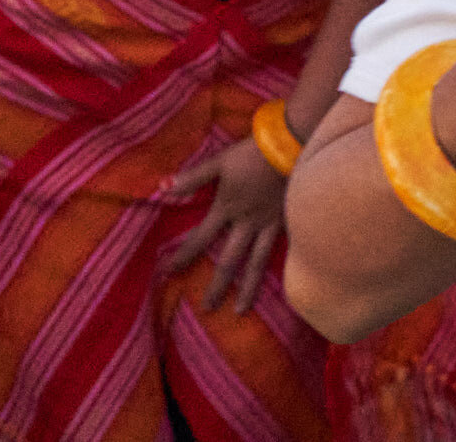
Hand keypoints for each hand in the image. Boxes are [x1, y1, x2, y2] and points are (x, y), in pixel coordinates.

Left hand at [162, 135, 286, 312]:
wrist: (293, 145)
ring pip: (257, 263)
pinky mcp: (289, 221)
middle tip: (208, 307)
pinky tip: (279, 285)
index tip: (170, 272)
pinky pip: (282, 251)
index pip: (200, 238)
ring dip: (247, 288)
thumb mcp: (220, 162)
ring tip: (240, 309)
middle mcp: (247, 223)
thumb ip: (193, 178)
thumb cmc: (254, 153)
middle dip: (217, 285)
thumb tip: (162, 190)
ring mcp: (270, 225)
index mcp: (227, 208)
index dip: (184, 255)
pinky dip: (278, 270)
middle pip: (229, 260)